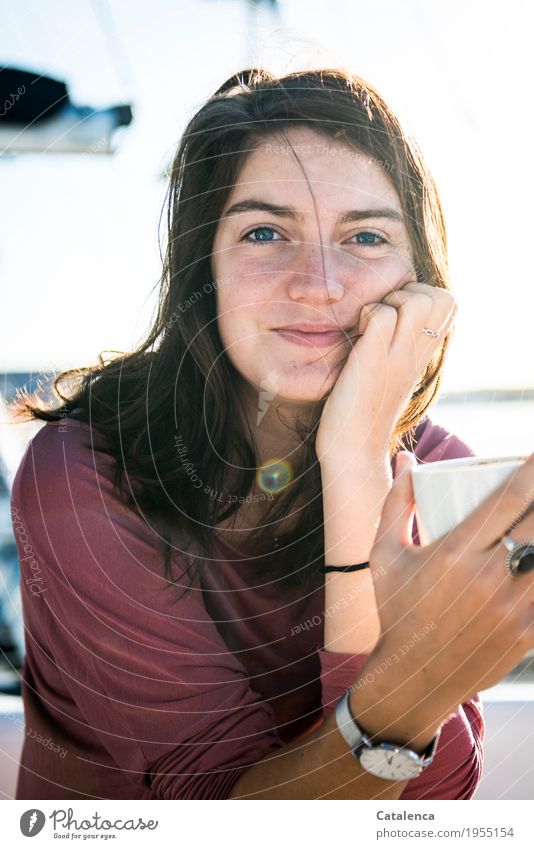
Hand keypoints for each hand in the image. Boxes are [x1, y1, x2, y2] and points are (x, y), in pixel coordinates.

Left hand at [315, 278, 455, 465]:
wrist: (354, 449)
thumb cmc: (364, 410)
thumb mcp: (393, 371)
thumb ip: (400, 343)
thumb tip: (392, 315)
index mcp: (423, 353)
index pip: (448, 301)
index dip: (422, 294)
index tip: (396, 315)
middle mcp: (416, 354)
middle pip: (439, 296)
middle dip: (408, 292)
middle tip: (384, 317)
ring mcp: (397, 358)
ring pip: (414, 300)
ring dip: (387, 302)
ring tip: (369, 327)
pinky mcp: (373, 363)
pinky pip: (381, 316)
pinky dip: (366, 316)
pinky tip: (357, 337)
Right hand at [358, 451, 533, 741]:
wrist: (412, 677)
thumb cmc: (396, 610)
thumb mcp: (384, 554)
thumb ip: (397, 502)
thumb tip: (408, 458)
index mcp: (454, 552)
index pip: (508, 498)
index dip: (532, 469)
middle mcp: (489, 577)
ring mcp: (513, 608)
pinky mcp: (528, 632)